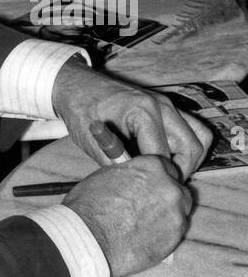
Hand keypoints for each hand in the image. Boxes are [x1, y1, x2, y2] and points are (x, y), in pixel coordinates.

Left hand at [51, 60, 212, 179]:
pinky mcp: (168, 107)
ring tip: (167, 172)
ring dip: (190, 159)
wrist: (77, 86)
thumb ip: (120, 167)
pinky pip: (192, 128)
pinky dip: (188, 146)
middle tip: (160, 184)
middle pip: (191, 147)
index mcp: (143, 112)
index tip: (144, 189)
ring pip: (200, 137)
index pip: (163, 156)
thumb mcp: (94, 143)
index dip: (154, 177)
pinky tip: (168, 158)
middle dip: (180, 171)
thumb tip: (140, 190)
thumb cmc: (83, 111)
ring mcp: (168, 104)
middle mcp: (162, 106)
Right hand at [63, 155, 192, 276]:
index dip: (156, 177)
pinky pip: (175, 232)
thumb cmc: (91, 205)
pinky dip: (164, 233)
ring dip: (167, 215)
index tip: (150, 185)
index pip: (165, 166)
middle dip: (167, 195)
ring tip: (146, 224)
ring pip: (179, 212)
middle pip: (178, 189)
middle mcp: (169, 187)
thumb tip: (134, 179)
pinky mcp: (175, 238)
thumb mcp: (107, 175)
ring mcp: (175, 214)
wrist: (91, 238)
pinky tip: (146, 237)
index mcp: (152, 167)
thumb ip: (130, 175)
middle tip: (150, 205)